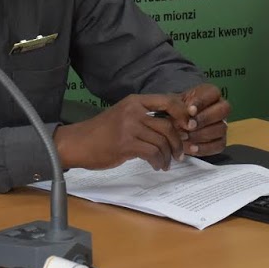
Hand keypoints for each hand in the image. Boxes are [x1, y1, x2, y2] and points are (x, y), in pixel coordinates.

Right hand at [54, 94, 186, 171]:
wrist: (78, 143)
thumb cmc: (101, 132)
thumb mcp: (123, 116)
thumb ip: (144, 118)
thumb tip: (172, 126)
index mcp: (134, 101)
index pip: (167, 101)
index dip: (183, 112)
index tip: (190, 126)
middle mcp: (133, 111)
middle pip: (168, 125)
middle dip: (178, 142)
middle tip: (180, 153)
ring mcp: (129, 127)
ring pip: (162, 141)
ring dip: (169, 156)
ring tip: (166, 163)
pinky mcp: (125, 144)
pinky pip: (152, 153)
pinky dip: (159, 162)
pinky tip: (157, 166)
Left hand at [168, 83, 229, 156]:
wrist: (171, 127)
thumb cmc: (174, 111)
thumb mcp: (172, 104)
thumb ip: (178, 106)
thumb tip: (187, 116)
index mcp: (209, 94)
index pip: (214, 92)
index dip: (202, 101)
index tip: (189, 111)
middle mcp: (219, 107)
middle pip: (224, 109)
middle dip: (205, 118)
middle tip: (189, 126)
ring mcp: (222, 124)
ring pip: (221, 128)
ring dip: (202, 134)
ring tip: (185, 137)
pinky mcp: (221, 141)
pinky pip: (219, 145)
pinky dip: (205, 148)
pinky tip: (192, 148)